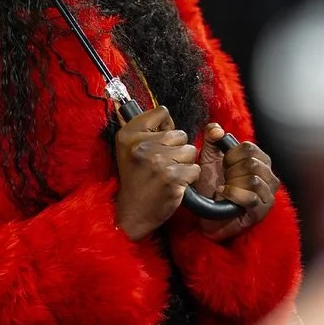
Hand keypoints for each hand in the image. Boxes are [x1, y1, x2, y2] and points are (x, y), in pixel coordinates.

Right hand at [113, 105, 199, 240]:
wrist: (133, 212)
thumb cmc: (136, 179)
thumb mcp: (130, 149)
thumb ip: (146, 129)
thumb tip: (164, 112)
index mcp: (128, 135)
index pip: (161, 112)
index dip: (165, 127)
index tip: (157, 142)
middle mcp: (141, 146)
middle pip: (180, 134)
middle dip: (176, 149)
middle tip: (161, 165)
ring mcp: (157, 162)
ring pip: (190, 151)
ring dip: (184, 164)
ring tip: (167, 174)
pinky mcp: (172, 178)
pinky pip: (194, 169)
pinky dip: (189, 178)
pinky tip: (174, 184)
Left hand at [194, 124, 278, 240]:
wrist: (206, 214)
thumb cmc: (211, 186)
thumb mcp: (208, 158)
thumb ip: (211, 139)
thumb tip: (217, 129)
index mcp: (260, 161)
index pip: (250, 148)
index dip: (231, 155)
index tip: (223, 164)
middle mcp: (269, 176)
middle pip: (252, 163)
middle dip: (231, 171)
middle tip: (224, 178)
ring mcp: (268, 195)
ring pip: (253, 180)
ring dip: (232, 184)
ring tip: (225, 188)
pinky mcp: (262, 211)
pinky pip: (250, 197)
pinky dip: (233, 194)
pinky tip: (223, 195)